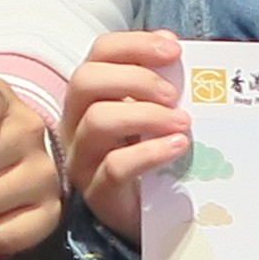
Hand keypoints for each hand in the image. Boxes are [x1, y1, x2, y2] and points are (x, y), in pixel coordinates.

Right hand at [63, 27, 191, 235]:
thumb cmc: (151, 155)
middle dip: (134, 78)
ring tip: (183, 122)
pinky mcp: (97, 192)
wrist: (149, 216)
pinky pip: (115, 166)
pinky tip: (178, 146)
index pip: (99, 53)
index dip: (134, 44)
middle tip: (174, 94)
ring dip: (146, 115)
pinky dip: (150, 151)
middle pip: (86, 81)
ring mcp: (82, 158)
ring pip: (97, 121)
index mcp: (90, 95)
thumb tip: (173, 44)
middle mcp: (75, 121)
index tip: (174, 48)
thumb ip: (161, 81)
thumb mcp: (153, 112)